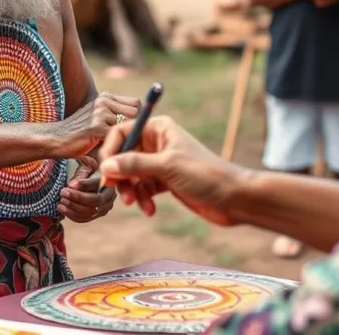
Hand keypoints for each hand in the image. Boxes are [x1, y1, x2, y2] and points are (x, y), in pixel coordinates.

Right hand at [56, 92, 140, 157]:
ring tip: (119, 151)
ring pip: (128, 125)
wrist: (54, 139)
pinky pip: (117, 137)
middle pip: (136, 112)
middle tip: (129, 145)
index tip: (132, 135)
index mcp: (106, 98)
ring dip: (127, 140)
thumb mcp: (98, 122)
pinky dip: (117, 148)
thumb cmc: (79, 136)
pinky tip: (110, 155)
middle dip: (135, 129)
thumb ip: (115, 120)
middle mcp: (104, 101)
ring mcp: (99, 112)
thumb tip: (142, 129)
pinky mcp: (95, 126)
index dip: (138, 120)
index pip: (136, 104)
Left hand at [58, 155, 115, 221]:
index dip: (83, 186)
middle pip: (95, 201)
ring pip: (90, 212)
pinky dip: (72, 215)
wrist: (92, 177)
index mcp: (110, 180)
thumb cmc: (89, 168)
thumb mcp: (87, 165)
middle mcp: (110, 196)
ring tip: (61, 202)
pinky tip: (62, 208)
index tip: (68, 185)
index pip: (97, 185)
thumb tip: (72, 186)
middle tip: (63, 192)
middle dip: (77, 198)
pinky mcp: (97, 215)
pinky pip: (84, 218)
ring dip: (73, 208)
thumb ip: (81, 173)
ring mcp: (105, 207)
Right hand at [98, 116, 242, 226]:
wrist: (233, 198)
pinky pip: (144, 188)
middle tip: (118, 192)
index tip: (105, 171)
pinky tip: (150, 210)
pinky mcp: (166, 181)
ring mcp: (162, 163)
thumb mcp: (167, 167)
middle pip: (124, 155)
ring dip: (131, 190)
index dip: (111, 151)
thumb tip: (105, 166)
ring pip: (132, 174)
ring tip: (136, 203)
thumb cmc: (205, 174)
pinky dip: (143, 198)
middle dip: (120, 174)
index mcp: (159, 129)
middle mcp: (158, 143)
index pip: (122, 132)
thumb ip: (134, 164)